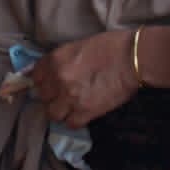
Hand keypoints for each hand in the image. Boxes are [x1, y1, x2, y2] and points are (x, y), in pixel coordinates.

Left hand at [19, 27, 143, 127]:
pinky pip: (70, 124)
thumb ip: (62, 60)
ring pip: (53, 114)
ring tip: (71, 106)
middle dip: (52, 96)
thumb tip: (52, 70)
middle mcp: (58, 80)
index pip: (35, 76)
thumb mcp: (79, 46)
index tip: (51, 82)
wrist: (133, 59)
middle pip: (43, 97)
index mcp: (55, 60)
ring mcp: (70, 98)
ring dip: (61, 111)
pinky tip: (82, 113)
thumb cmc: (110, 46)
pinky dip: (75, 120)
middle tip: (64, 94)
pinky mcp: (86, 112)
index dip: (44, 81)